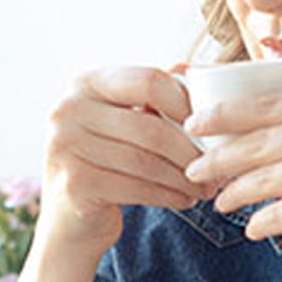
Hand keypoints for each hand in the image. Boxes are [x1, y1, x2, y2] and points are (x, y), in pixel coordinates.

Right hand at [39, 66, 209, 260]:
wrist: (70, 212)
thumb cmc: (107, 156)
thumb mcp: (123, 116)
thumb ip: (153, 93)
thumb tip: (195, 70)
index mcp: (86, 83)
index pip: (148, 81)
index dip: (185, 103)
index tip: (209, 125)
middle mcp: (68, 110)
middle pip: (151, 127)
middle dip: (191, 151)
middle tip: (216, 167)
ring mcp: (65, 147)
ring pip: (146, 162)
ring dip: (184, 178)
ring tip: (206, 186)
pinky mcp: (74, 185)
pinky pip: (137, 188)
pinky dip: (169, 195)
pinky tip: (186, 199)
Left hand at [183, 91, 281, 281]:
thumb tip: (265, 130)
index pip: (273, 104)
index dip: (228, 114)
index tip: (196, 123)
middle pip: (262, 140)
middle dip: (220, 155)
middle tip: (192, 168)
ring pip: (267, 178)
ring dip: (235, 192)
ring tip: (218, 202)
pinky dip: (262, 222)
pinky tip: (253, 229)